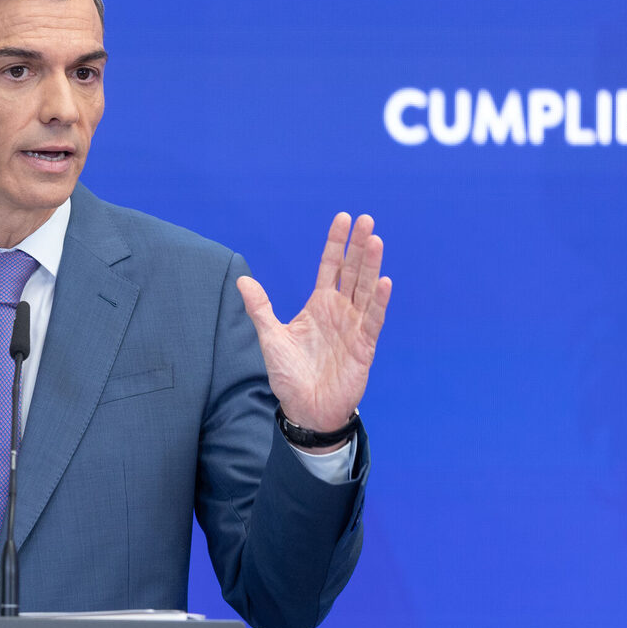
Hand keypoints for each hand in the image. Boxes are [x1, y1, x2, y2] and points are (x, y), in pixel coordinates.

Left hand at [236, 213, 391, 444]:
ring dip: (371, 266)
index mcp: (320, 304)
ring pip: (365, 290)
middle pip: (352, 271)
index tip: (343, 219)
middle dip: (358, 246)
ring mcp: (354, 327)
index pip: (331, 266)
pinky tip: (384, 282)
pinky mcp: (363, 347)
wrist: (305, 408)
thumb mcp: (271, 337)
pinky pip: (373, 320)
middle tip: (366, 220)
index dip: (336, 243)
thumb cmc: (290, 374)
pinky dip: (378, 302)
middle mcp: (340, 311)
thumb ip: (260, 308)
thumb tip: (242, 280)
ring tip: (375, 240)